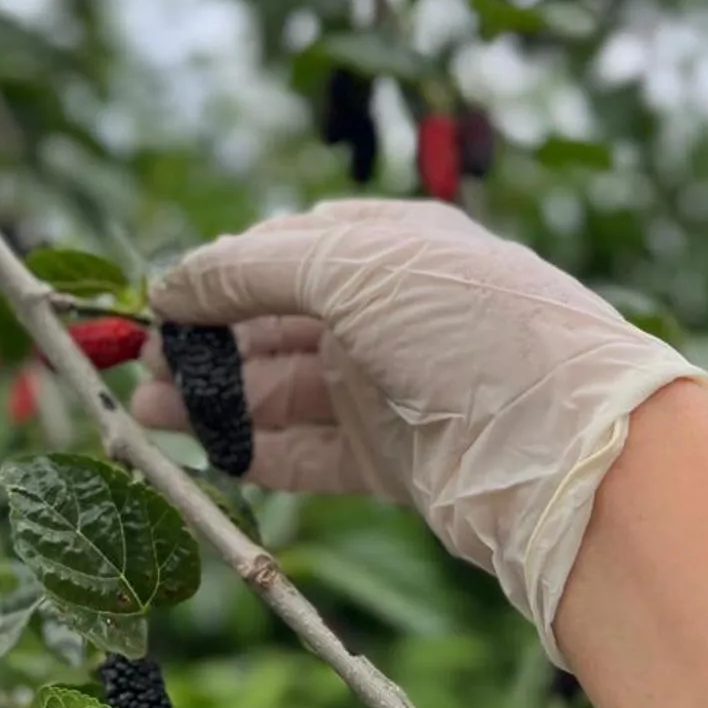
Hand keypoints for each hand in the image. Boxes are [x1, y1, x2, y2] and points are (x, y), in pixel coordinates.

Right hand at [134, 199, 707, 658]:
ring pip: (283, 390)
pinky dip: (256, 451)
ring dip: (214, 400)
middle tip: (142, 369)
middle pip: (278, 325)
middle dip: (208, 343)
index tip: (162, 301)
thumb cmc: (468, 326)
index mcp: (395, 247)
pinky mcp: (396, 461)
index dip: (222, 273)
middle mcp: (394, 314)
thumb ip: (251, 268)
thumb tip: (171, 280)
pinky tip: (206, 455)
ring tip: (147, 417)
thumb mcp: (353, 264)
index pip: (289, 249)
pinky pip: (309, 453)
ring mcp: (394, 389)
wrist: (565, 445)